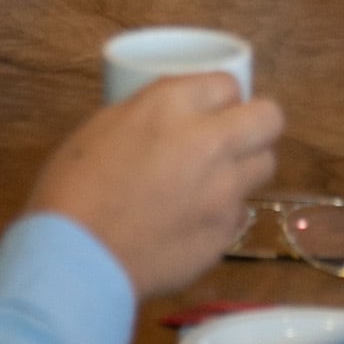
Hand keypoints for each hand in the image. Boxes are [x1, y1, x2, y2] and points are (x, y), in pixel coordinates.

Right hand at [24, 74, 284, 297]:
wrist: (76, 260)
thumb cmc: (74, 188)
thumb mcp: (104, 126)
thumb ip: (150, 113)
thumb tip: (175, 116)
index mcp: (171, 107)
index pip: (227, 83)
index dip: (220, 95)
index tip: (210, 107)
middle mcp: (209, 143)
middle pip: (269, 118)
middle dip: (255, 122)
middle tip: (231, 135)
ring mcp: (223, 193)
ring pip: (265, 165)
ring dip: (244, 165)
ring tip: (214, 178)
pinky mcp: (224, 235)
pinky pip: (240, 213)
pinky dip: (223, 212)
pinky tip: (194, 220)